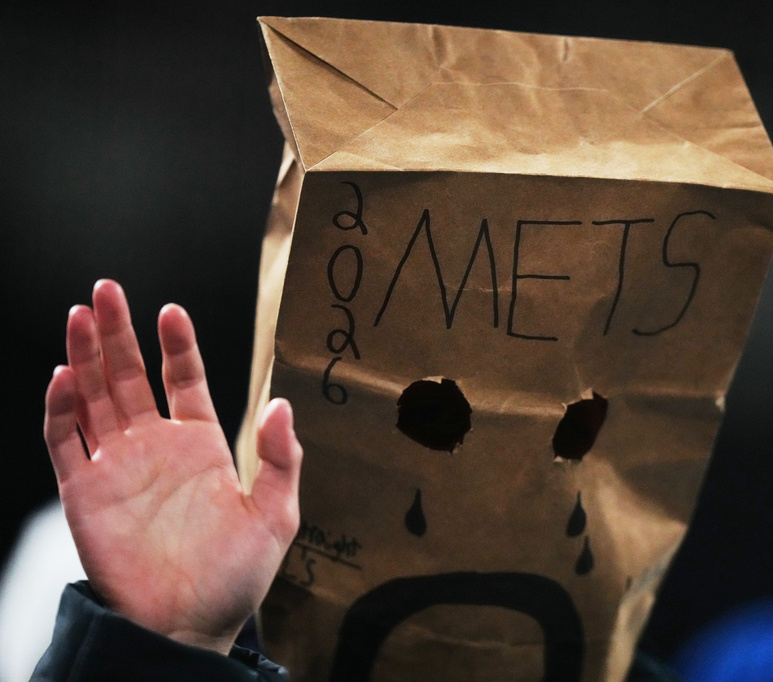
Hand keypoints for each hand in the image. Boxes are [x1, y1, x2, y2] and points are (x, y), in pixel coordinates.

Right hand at [43, 280, 301, 654]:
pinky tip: (64, 376)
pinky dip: (61, 409)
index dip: (177, 346)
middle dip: (118, 334)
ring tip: (81, 315)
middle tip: (107, 290)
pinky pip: (66, 442)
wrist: (190, 626)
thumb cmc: (236, 576)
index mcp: (201, 446)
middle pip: (129, 377)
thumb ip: (281, 459)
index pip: (184, 380)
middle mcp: (156, 447)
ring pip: (94, 398)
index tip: (171, 311)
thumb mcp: (275, 515)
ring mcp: (118, 466)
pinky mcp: (85, 492)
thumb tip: (283, 404)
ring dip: (84, 357)